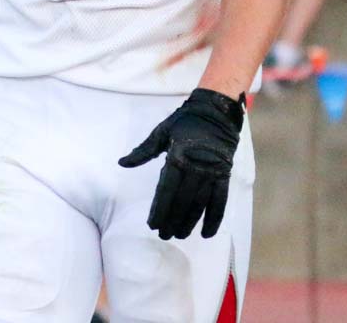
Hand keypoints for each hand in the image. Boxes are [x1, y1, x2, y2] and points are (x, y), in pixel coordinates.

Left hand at [119, 88, 244, 240]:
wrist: (215, 111)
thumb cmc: (185, 121)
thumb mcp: (161, 131)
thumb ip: (143, 151)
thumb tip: (122, 163)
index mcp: (177, 156)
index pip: (166, 190)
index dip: (159, 209)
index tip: (152, 225)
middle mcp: (195, 167)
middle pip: (181, 201)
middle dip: (172, 220)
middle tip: (164, 235)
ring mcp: (211, 172)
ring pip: (199, 204)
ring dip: (189, 222)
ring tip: (180, 235)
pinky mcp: (224, 174)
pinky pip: (219, 200)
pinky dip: (214, 218)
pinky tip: (206, 233)